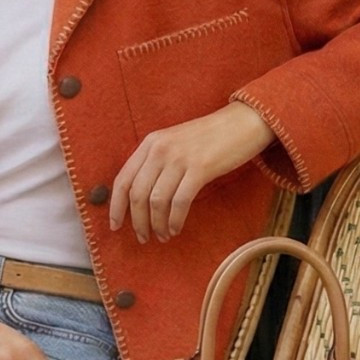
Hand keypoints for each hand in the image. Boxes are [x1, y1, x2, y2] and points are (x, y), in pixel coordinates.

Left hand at [110, 102, 276, 242]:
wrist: (244, 121)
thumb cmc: (210, 137)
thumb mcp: (174, 143)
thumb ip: (156, 163)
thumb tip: (141, 197)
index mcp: (149, 143)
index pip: (122, 180)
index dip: (116, 207)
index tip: (115, 226)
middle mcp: (160, 149)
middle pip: (137, 194)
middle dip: (137, 221)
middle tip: (143, 237)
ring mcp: (179, 158)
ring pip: (157, 201)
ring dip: (157, 224)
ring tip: (162, 236)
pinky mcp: (200, 168)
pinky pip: (179, 202)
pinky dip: (175, 220)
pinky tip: (176, 228)